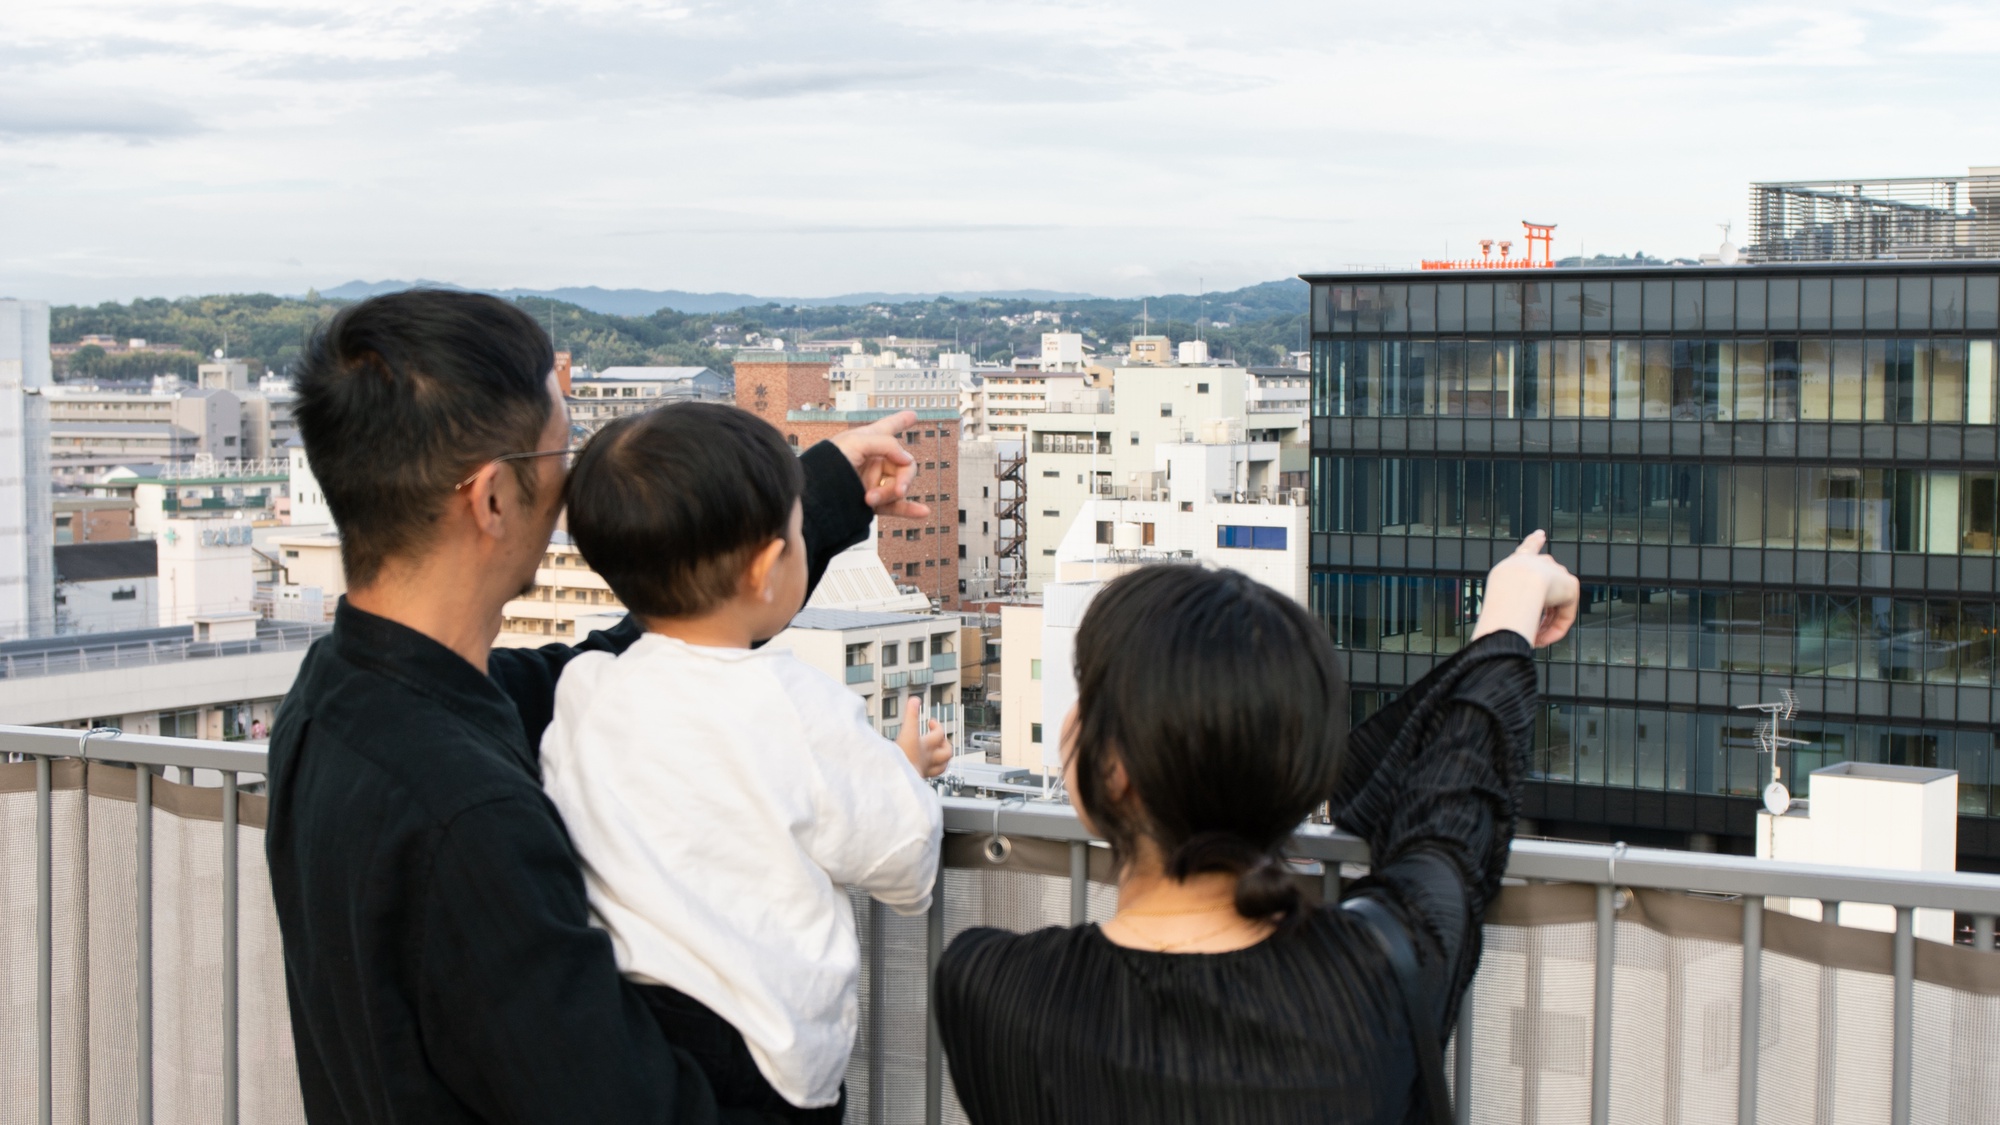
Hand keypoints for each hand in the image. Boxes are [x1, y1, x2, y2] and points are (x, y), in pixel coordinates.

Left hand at [828, 410, 930, 520]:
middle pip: (904, 464)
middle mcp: (874, 460)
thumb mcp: (856, 442)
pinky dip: (910, 509)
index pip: (889, 426)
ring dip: (891, 494)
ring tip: (871, 499)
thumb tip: (908, 460)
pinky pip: (896, 506)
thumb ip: (888, 445)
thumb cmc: (826, 462)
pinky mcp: (874, 502)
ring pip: (899, 487)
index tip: (911, 415)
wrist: (815, 495)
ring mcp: (875, 481)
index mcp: (869, 440)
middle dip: (902, 478)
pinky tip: (922, 511)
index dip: (901, 420)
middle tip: (897, 488)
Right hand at [896, 696, 950, 778]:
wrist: (898, 782)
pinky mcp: (919, 779)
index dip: (933, 724)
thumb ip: (910, 715)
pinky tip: (929, 768)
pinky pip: (932, 776)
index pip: (936, 733)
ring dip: (943, 757)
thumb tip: (915, 698)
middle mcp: (927, 758)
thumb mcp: (906, 733)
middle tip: (935, 736)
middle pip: (946, 751)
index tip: (927, 717)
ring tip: (937, 752)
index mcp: (924, 746)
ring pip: (942, 765)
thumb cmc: (902, 760)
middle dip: (943, 742)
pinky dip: (934, 770)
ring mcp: (924, 770)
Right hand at [1470, 531, 1579, 647]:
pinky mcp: (1570, 587)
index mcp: (1520, 560)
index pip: (1528, 548)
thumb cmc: (1502, 591)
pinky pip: (1564, 615)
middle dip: (1543, 602)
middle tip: (1534, 627)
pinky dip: (1554, 629)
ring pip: (1554, 604)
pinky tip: (1542, 639)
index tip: (1540, 534)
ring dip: (1544, 625)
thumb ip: (1507, 604)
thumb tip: (1515, 624)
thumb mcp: (1497, 595)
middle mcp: (1540, 562)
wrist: (1518, 584)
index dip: (1534, 542)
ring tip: (1534, 639)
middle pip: (1546, 582)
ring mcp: (1557, 573)